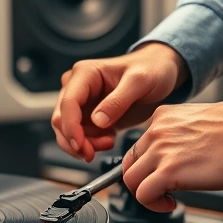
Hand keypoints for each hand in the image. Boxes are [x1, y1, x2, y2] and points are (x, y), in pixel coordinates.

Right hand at [51, 43, 188, 162]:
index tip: (80, 146)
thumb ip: (118, 100)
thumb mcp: (140, 81)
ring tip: (108, 143)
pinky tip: (109, 140)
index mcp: (85, 73)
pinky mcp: (90, 116)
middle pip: (61, 119)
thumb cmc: (152, 69)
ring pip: (68, 131)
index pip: (68, 103)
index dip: (70, 127)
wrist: (161, 72)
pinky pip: (81, 135)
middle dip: (75, 140)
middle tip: (93, 153)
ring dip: (84, 144)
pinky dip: (91, 144)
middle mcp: (78, 86)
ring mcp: (83, 102)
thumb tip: (98, 121)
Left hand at [121, 101, 222, 211]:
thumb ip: (182, 135)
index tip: (159, 174)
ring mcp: (160, 151)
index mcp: (164, 117)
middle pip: (130, 162)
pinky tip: (170, 204)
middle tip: (158, 190)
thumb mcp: (200, 122)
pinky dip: (152, 204)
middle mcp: (157, 131)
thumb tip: (180, 154)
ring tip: (165, 198)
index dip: (147, 165)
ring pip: (131, 179)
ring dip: (146, 194)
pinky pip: (143, 194)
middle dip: (141, 180)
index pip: (140, 145)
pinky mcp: (167, 171)